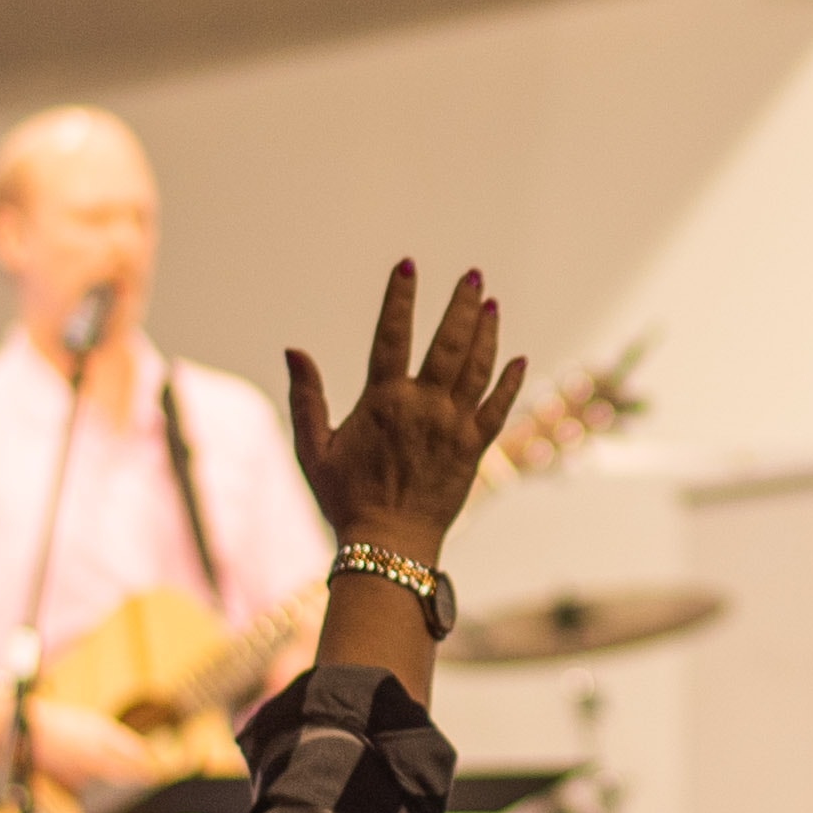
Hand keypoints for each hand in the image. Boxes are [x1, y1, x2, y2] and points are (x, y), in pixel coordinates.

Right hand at [282, 262, 519, 561]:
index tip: (408, 265)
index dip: (400, 298)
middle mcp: (424, 407)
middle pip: (448, 343)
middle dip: (461, 305)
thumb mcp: (314, 449)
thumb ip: (307, 397)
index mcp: (384, 401)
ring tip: (491, 304)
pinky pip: (498, 408)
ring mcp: (454, 427)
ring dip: (486, 334)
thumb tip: (293, 349)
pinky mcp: (475, 449)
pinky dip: (509, 382)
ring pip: (477, 369)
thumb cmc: (344, 499)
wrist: (388, 546)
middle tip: (473, 276)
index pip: (392, 335)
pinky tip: (518, 359)